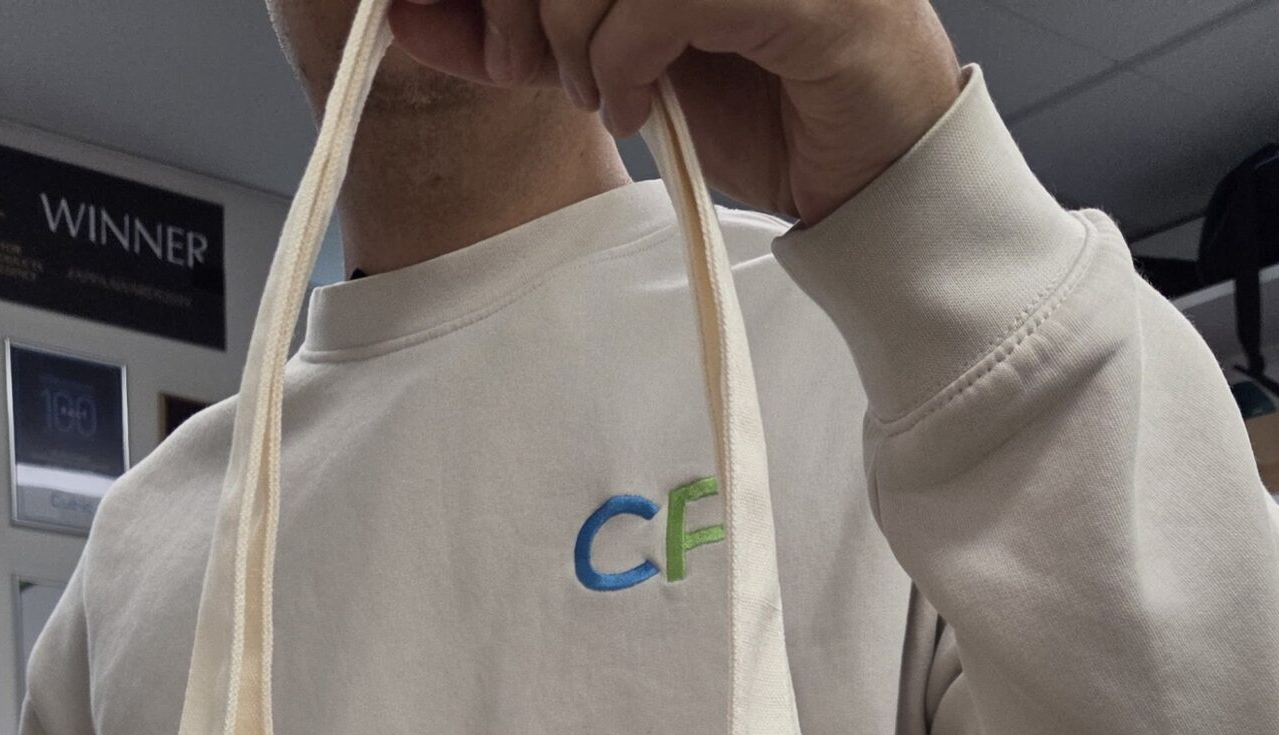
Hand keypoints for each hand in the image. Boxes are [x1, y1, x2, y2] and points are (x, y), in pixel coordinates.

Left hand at [387, 0, 964, 224]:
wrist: (870, 174)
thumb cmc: (763, 106)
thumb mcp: (616, 62)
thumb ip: (521, 32)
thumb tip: (408, 14)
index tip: (480, 32)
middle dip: (522, 4)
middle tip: (534, 70)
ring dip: (573, 39)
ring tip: (603, 93)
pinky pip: (657, 3)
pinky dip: (624, 63)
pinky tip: (641, 107)